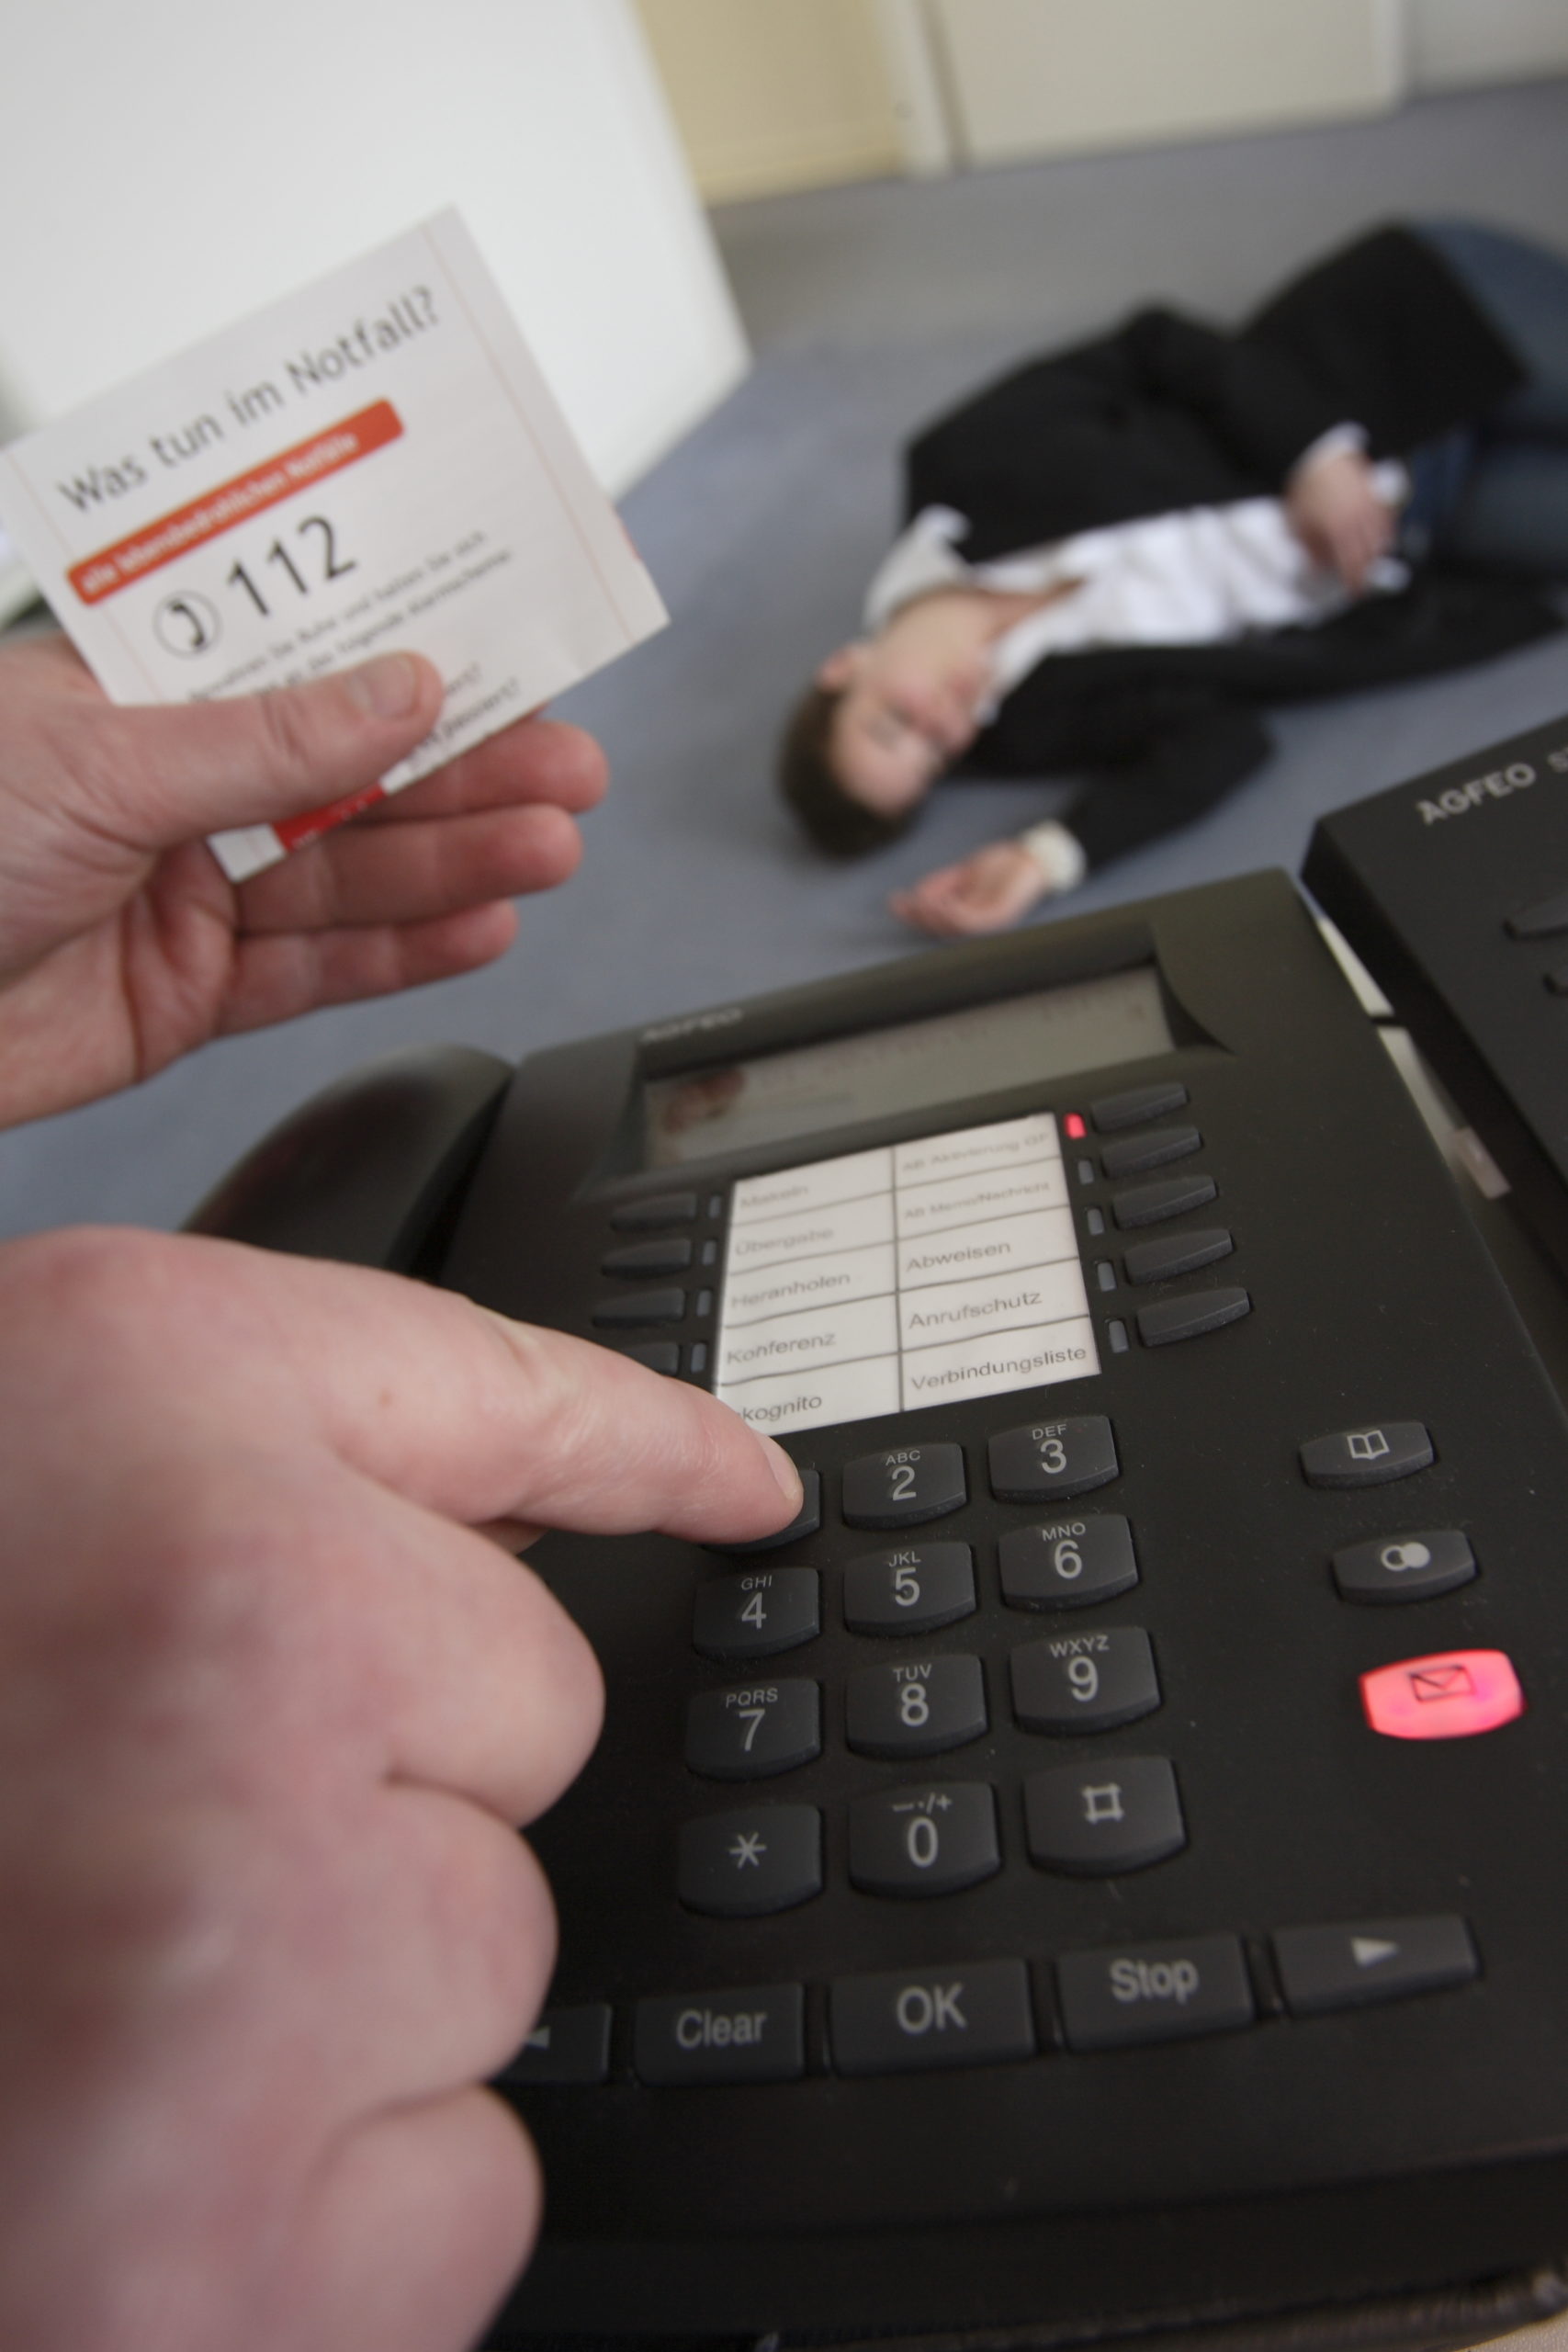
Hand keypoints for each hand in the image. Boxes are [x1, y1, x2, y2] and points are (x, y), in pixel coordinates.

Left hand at [0, 634, 606, 1127]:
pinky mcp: (187, 996)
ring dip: (454, 859)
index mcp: (130, 690)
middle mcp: (163, 786)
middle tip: (567, 764)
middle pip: (347, 771)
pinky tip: (479, 925)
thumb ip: (268, 741)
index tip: (512, 649)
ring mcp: (181, 892)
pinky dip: (400, 952)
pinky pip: (316, 970)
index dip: (410, 651)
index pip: (301, 655)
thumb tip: (400, 690)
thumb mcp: (100, 760)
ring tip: (549, 844)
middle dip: (463, 768)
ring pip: (347, 872)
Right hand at [0, 1226, 799, 2351]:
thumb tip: (650, 1478)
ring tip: (78, 2004)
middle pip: (520, 1738)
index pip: (535, 1453)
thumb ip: (340, 1425)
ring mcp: (233, 1979)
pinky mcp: (221, 2277)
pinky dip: (318, 2223)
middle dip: (361, 1791)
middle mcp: (226, 1665)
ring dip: (328, 2008)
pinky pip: (455, 2208)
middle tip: (110, 1836)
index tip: (726, 1492)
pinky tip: (108, 2159)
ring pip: (485, 1976)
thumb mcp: (44, 1429)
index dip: (603, 1475)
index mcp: (161, 1432)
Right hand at [891, 838, 1053, 936]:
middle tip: (903, 903)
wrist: (1030, 856)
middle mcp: (975, 924)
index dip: (912, 913)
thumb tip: (917, 897)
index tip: (894, 901)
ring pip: (954, 929)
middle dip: (918, 917)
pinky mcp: (1000, 916)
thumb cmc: (1001, 865)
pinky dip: (954, 915)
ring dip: (934, 918)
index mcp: (965, 915)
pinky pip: (973, 922)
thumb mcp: (963, 873)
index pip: (934, 920)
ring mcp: (988, 922)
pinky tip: (942, 904)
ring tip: (919, 904)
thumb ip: (941, 884)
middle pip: (940, 929)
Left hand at [1284, 446, 1394, 592]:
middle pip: (1368, 554)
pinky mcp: (1376, 495)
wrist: (1319, 456)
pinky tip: (1381, 541)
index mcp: (1337, 529)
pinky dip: (1386, 533)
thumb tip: (1321, 568)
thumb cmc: (1305, 492)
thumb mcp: (1299, 523)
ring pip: (1381, 538)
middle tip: (1362, 585)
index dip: (1354, 581)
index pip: (1351, 563)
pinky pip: (1387, 519)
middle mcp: (1357, 519)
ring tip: (1370, 565)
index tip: (1355, 593)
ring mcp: (1369, 506)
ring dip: (1377, 554)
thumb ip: (1312, 548)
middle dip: (1366, 572)